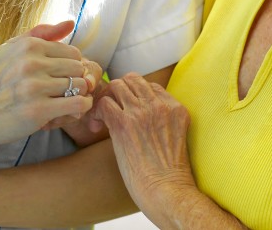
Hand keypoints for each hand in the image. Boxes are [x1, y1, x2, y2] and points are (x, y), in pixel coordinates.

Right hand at [0, 20, 93, 146]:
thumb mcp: (11, 48)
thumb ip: (42, 33)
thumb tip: (71, 22)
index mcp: (29, 46)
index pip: (73, 52)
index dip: (72, 65)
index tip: (63, 76)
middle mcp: (32, 63)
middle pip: (78, 68)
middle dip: (76, 79)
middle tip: (66, 89)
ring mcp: (35, 87)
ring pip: (80, 85)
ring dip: (78, 94)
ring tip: (66, 99)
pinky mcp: (39, 110)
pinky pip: (77, 104)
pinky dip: (80, 107)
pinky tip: (71, 109)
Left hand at [93, 73, 197, 221]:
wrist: (168, 191)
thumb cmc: (169, 176)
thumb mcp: (174, 139)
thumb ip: (161, 123)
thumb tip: (137, 120)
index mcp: (176, 108)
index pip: (151, 86)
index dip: (136, 95)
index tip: (127, 110)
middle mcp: (160, 105)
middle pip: (133, 80)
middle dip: (118, 91)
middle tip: (109, 109)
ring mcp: (142, 112)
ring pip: (116, 86)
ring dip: (105, 98)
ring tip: (100, 118)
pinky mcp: (125, 123)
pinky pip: (104, 103)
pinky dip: (96, 111)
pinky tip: (96, 127)